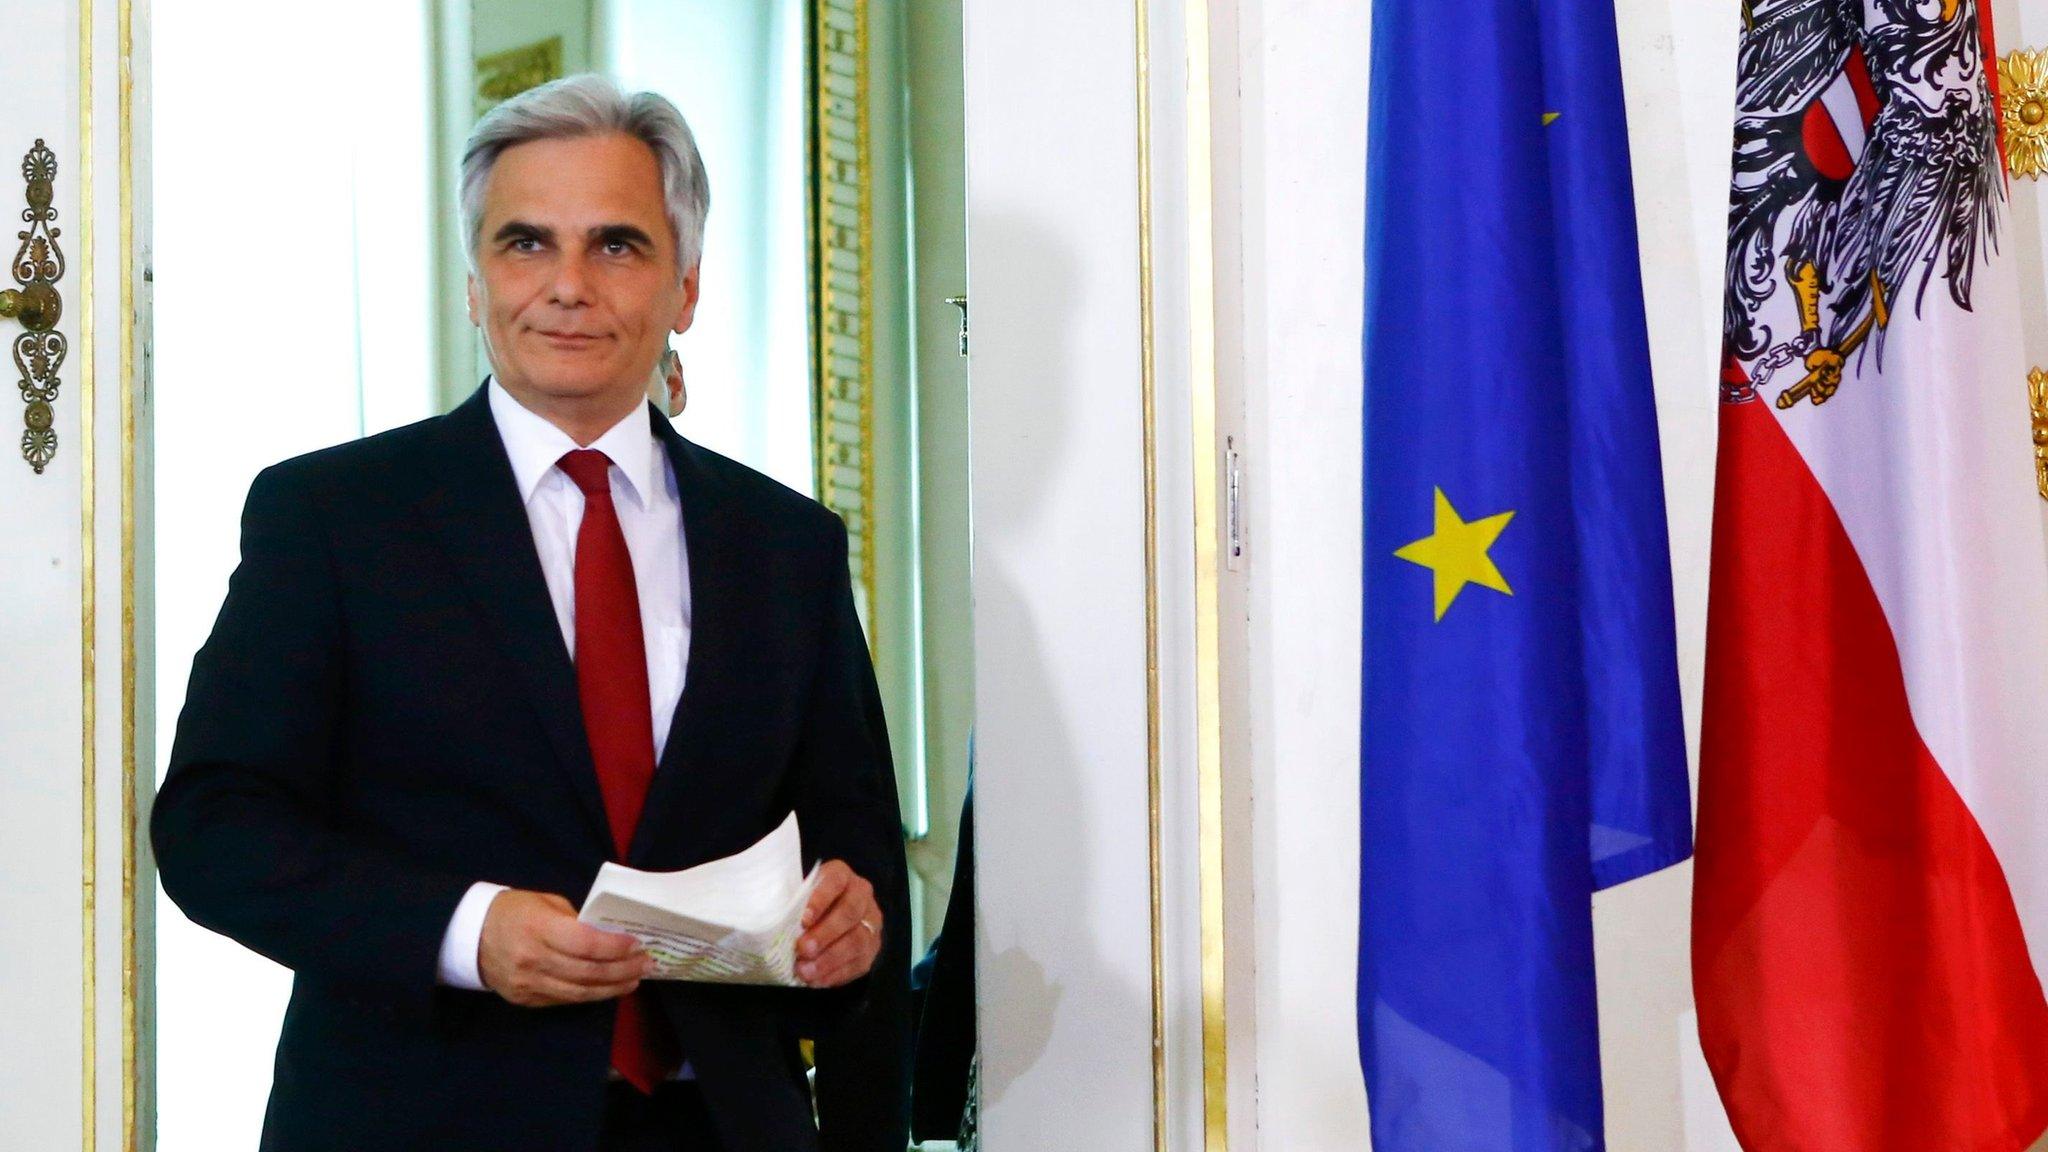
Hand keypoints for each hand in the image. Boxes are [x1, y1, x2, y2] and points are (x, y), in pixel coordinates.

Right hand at [478, 889, 652, 1006]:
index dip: (615, 947)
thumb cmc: (513, 911)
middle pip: (587, 972)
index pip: (585, 944)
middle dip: (622, 970)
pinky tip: (607, 988)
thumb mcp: (544, 902)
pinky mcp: (525, 999)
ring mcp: (528, 983)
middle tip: (645, 965)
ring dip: (611, 988)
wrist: (469, 936)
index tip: (637, 944)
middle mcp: (533, 959)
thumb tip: (608, 936)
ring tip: (633, 980)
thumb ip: (575, 920)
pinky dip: (589, 995)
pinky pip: (564, 1000)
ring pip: (579, 993)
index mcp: (538, 928)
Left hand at [795, 861, 882, 987]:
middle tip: (802, 949)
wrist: (830, 916)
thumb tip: (769, 920)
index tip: (803, 919)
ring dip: (830, 959)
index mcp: (841, 875)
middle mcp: (861, 895)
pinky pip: (858, 963)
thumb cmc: (806, 905)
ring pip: (857, 940)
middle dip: (825, 933)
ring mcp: (870, 922)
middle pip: (849, 912)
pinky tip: (817, 981)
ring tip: (806, 971)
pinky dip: (835, 974)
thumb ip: (790, 904)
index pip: (835, 881)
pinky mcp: (872, 949)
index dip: (820, 899)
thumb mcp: (798, 896)